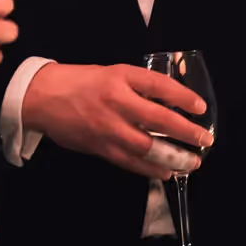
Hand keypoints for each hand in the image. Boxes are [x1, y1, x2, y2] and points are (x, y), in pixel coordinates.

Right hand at [21, 63, 213, 179]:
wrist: (41, 96)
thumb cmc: (79, 82)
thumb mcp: (111, 73)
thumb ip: (137, 87)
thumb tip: (168, 102)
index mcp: (120, 77)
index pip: (159, 85)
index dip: (183, 97)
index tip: (200, 107)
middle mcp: (115, 101)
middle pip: (158, 119)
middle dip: (185, 132)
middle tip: (204, 140)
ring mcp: (107, 126)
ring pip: (146, 146)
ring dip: (172, 157)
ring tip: (191, 163)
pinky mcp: (98, 146)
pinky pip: (129, 161)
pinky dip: (149, 169)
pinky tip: (164, 172)